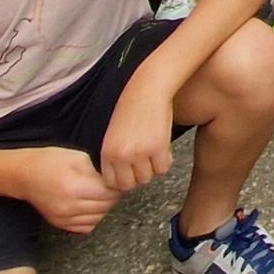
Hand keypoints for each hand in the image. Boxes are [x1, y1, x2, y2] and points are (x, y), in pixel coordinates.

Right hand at [23, 146, 119, 234]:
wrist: (24, 174)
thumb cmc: (52, 161)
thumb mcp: (79, 158)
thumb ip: (98, 172)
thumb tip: (115, 181)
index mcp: (76, 188)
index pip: (109, 194)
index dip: (120, 186)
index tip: (125, 178)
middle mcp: (69, 207)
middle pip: (104, 208)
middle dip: (116, 197)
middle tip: (120, 186)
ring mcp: (63, 218)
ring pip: (97, 219)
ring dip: (107, 208)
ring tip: (109, 195)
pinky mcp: (59, 223)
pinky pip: (85, 227)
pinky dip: (95, 218)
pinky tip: (96, 206)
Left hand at [97, 68, 175, 192]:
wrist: (148, 88)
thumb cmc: (132, 108)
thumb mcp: (114, 134)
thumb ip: (115, 155)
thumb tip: (123, 177)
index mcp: (107, 153)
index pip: (112, 183)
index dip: (123, 178)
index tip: (131, 170)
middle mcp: (121, 156)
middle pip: (130, 184)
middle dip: (138, 176)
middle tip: (145, 162)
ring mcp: (139, 153)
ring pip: (147, 178)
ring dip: (152, 168)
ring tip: (154, 153)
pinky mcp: (158, 147)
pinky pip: (163, 168)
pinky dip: (165, 161)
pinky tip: (164, 149)